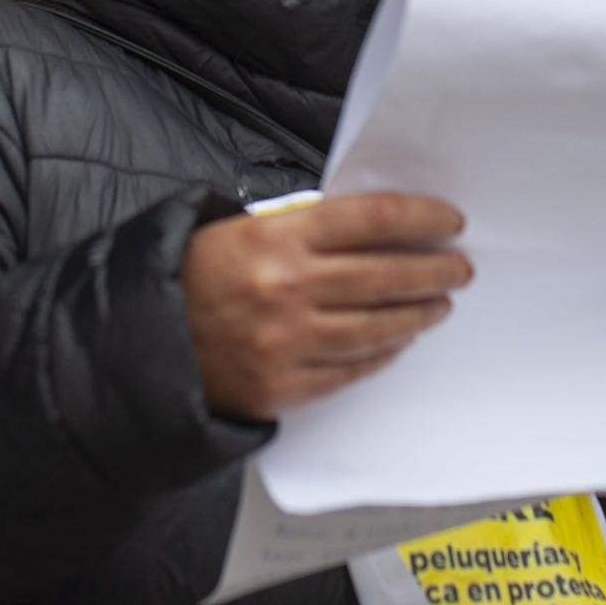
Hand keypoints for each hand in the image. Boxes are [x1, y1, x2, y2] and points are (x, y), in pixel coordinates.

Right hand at [181, 192, 472, 420]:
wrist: (145, 339)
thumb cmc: (198, 274)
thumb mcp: (245, 227)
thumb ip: (307, 225)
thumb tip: (378, 227)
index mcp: (278, 236)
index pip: (372, 220)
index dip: (420, 219)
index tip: (449, 221)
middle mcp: (287, 288)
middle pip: (385, 275)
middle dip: (433, 270)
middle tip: (460, 267)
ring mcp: (288, 341)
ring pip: (377, 327)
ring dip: (418, 313)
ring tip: (439, 303)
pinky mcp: (284, 386)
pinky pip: (352, 369)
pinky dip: (383, 353)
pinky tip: (399, 339)